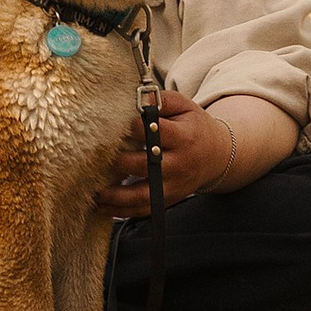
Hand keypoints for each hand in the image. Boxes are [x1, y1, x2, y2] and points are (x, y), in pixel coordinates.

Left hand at [96, 86, 236, 212]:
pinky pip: (144, 210)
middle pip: (144, 166)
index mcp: (183, 138)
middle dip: (118, 162)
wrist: (217, 156)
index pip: (154, 133)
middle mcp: (179, 165)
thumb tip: (140, 99)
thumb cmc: (194, 127)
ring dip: (116, 197)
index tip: (111, 124)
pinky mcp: (168, 200)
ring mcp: (174, 186)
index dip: (131, 127)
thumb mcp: (185, 107)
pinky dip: (122, 211)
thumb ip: (162, 101)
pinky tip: (103, 207)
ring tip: (94, 192)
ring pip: (143, 196)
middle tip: (93, 157)